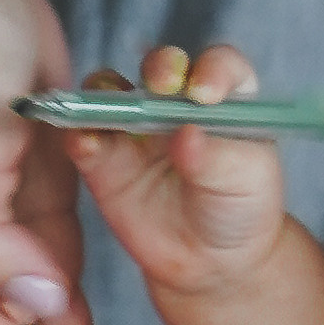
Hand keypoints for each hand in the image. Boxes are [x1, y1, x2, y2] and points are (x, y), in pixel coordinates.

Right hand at [68, 44, 290, 299]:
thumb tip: (186, 135)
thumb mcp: (244, 181)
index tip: (205, 93)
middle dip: (160, 67)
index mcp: (225, 96)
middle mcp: (176, 101)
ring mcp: (136, 126)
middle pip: (162, 66)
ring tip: (109, 111)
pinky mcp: (104, 158)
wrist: (209, 259)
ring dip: (106, 92)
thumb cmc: (238, 208)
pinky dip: (79, 133)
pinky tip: (84, 143)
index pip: (221, 65)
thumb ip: (216, 157)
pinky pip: (84, 136)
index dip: (213, 70)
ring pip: (112, 91)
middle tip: (162, 84)